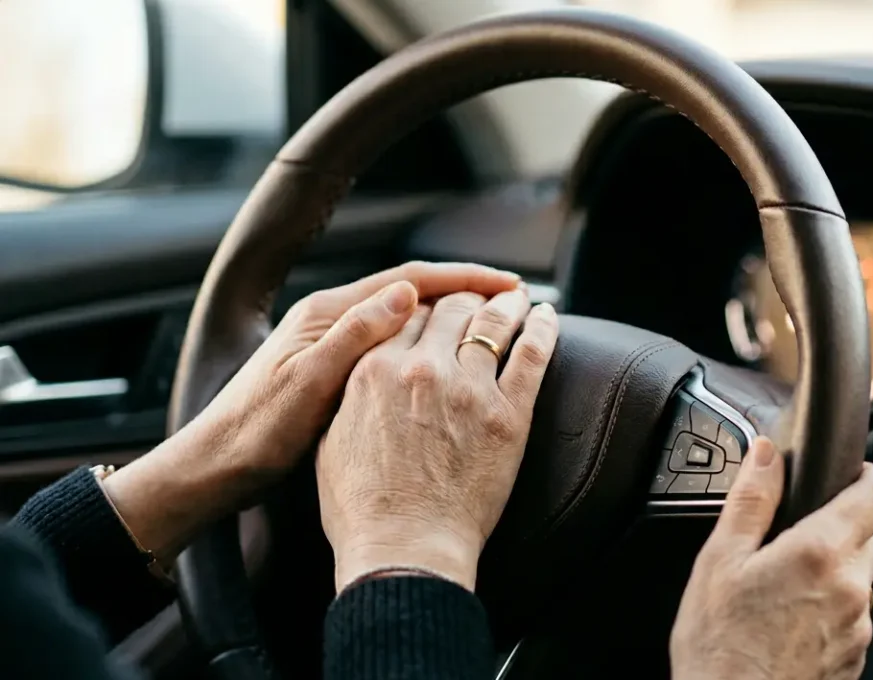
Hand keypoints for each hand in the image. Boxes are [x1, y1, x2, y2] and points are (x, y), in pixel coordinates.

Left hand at [100, 262, 522, 561]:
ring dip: (450, 314)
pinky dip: (429, 341)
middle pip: (411, 290)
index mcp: (327, 314)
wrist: (218, 466)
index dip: (464, 279)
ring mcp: (333, 342)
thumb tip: (406, 295)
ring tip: (493, 323)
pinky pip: (395, 343)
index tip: (508, 285)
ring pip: (405, 316)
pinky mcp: (335, 369)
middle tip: (514, 299)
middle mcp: (331, 319)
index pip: (409, 280)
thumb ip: (355, 337)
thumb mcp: (309, 384)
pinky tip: (449, 358)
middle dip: (465, 289)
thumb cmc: (259, 432)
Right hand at [316, 289, 559, 592]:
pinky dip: (543, 329)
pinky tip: (548, 316)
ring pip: (493, 322)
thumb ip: (352, 395)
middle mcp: (422, 368)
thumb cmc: (362, 508)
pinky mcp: (509, 414)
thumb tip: (365, 375)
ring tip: (516, 294)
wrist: (405, 546)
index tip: (438, 306)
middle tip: (480, 297)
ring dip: (507, 302)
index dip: (426, 306)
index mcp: (374, 369)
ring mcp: (469, 388)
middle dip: (466, 298)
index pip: (407, 315)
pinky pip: (532, 355)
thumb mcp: (333, 439)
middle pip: (450, 310)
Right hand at [670, 438, 872, 679]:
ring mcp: (857, 629)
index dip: (869, 476)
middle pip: (870, 536)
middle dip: (838, 528)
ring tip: (782, 590)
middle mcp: (851, 590)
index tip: (851, 475)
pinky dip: (829, 611)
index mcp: (819, 554)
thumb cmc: (718, 648)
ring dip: (832, 573)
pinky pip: (852, 618)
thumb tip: (766, 454)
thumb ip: (750, 499)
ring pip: (860, 580)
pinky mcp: (854, 658)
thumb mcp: (719, 561)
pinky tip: (788, 622)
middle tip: (792, 540)